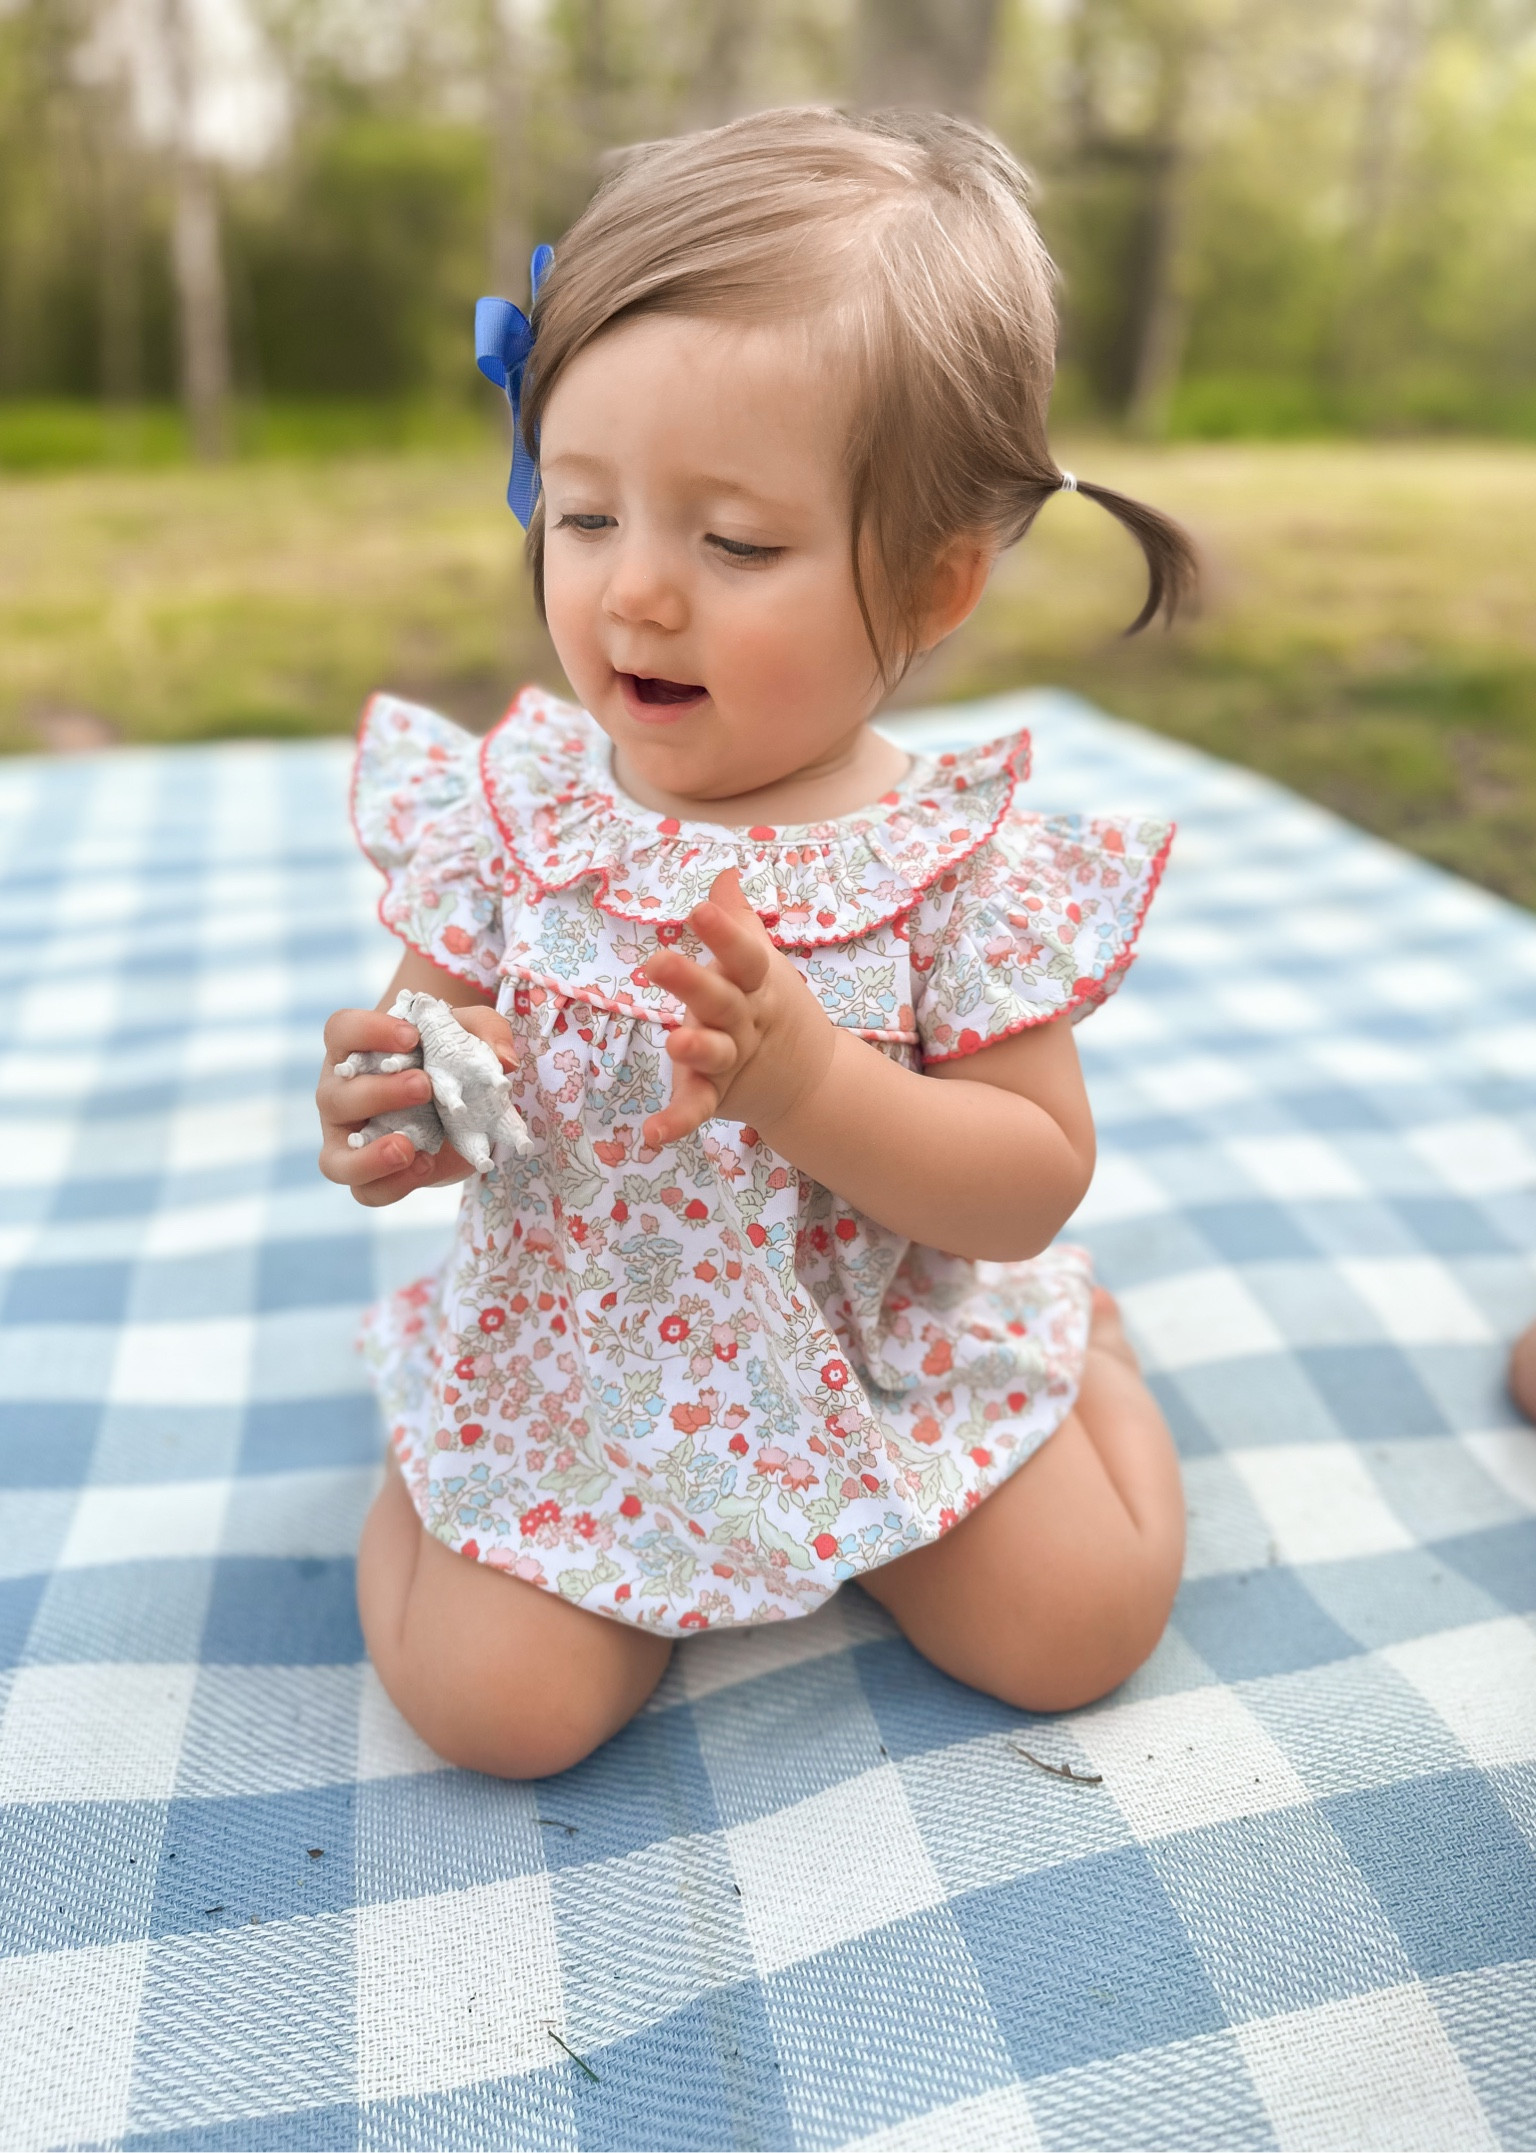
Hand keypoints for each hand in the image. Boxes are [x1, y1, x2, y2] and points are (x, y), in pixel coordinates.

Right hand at [317, 1002, 516, 1206]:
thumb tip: (505, 1059)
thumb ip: (488, 1033)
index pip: (341, 1031)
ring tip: (407, 1147)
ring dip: (370, 1156)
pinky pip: (366, 1190)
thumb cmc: (448, 1058)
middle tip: (424, 1086)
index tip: (411, 1035)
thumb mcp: (471, 1035)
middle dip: (379, 1092)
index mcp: (355, 1051)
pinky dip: (393, 1184)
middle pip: (334, 1096)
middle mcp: (341, 1094)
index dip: (368, 1031)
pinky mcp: (369, 1174)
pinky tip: (425, 1166)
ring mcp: (348, 1140)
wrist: (453, 1102)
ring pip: (336, 1157)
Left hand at [641, 868, 834, 1146]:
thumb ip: (739, 923)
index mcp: (755, 984)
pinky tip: (651, 1135)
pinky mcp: (718, 1095)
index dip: (725, 934)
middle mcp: (745, 1020)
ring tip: (674, 1042)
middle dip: (692, 982)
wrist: (810, 1079)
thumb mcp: (761, 964)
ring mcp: (733, 1060)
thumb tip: (724, 874)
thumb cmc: (770, 1006)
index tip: (700, 910)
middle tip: (657, 963)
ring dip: (695, 1048)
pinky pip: (697, 1109)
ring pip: (714, 1053)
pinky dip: (677, 1122)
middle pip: (721, 999)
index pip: (745, 955)